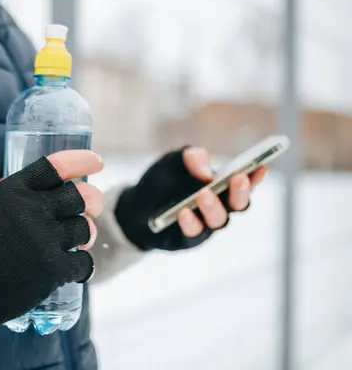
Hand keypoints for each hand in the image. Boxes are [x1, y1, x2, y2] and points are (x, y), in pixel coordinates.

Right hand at [0, 150, 104, 343]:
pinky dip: (82, 265)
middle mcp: (32, 210)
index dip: (80, 160)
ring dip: (83, 235)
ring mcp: (45, 239)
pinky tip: (74, 267)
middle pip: (80, 196)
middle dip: (92, 200)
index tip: (97, 162)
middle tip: (93, 206)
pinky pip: (85, 261)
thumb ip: (19, 194)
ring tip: (75, 242)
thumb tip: (53, 186)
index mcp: (14, 190)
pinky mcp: (54, 268)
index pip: (55, 166)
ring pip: (85, 228)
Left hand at [114, 147, 266, 250]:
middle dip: (241, 192)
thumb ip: (189, 157)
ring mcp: (205, 226)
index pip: (244, 183)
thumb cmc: (161, 182)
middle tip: (238, 178)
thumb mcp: (171, 162)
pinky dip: (190, 223)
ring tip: (203, 193)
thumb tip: (206, 170)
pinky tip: (184, 212)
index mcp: (221, 187)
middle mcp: (219, 208)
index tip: (261, 165)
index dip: (255, 176)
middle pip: (239, 205)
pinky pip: (193, 234)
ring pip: (219, 221)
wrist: (136, 206)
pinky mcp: (187, 240)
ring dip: (213, 207)